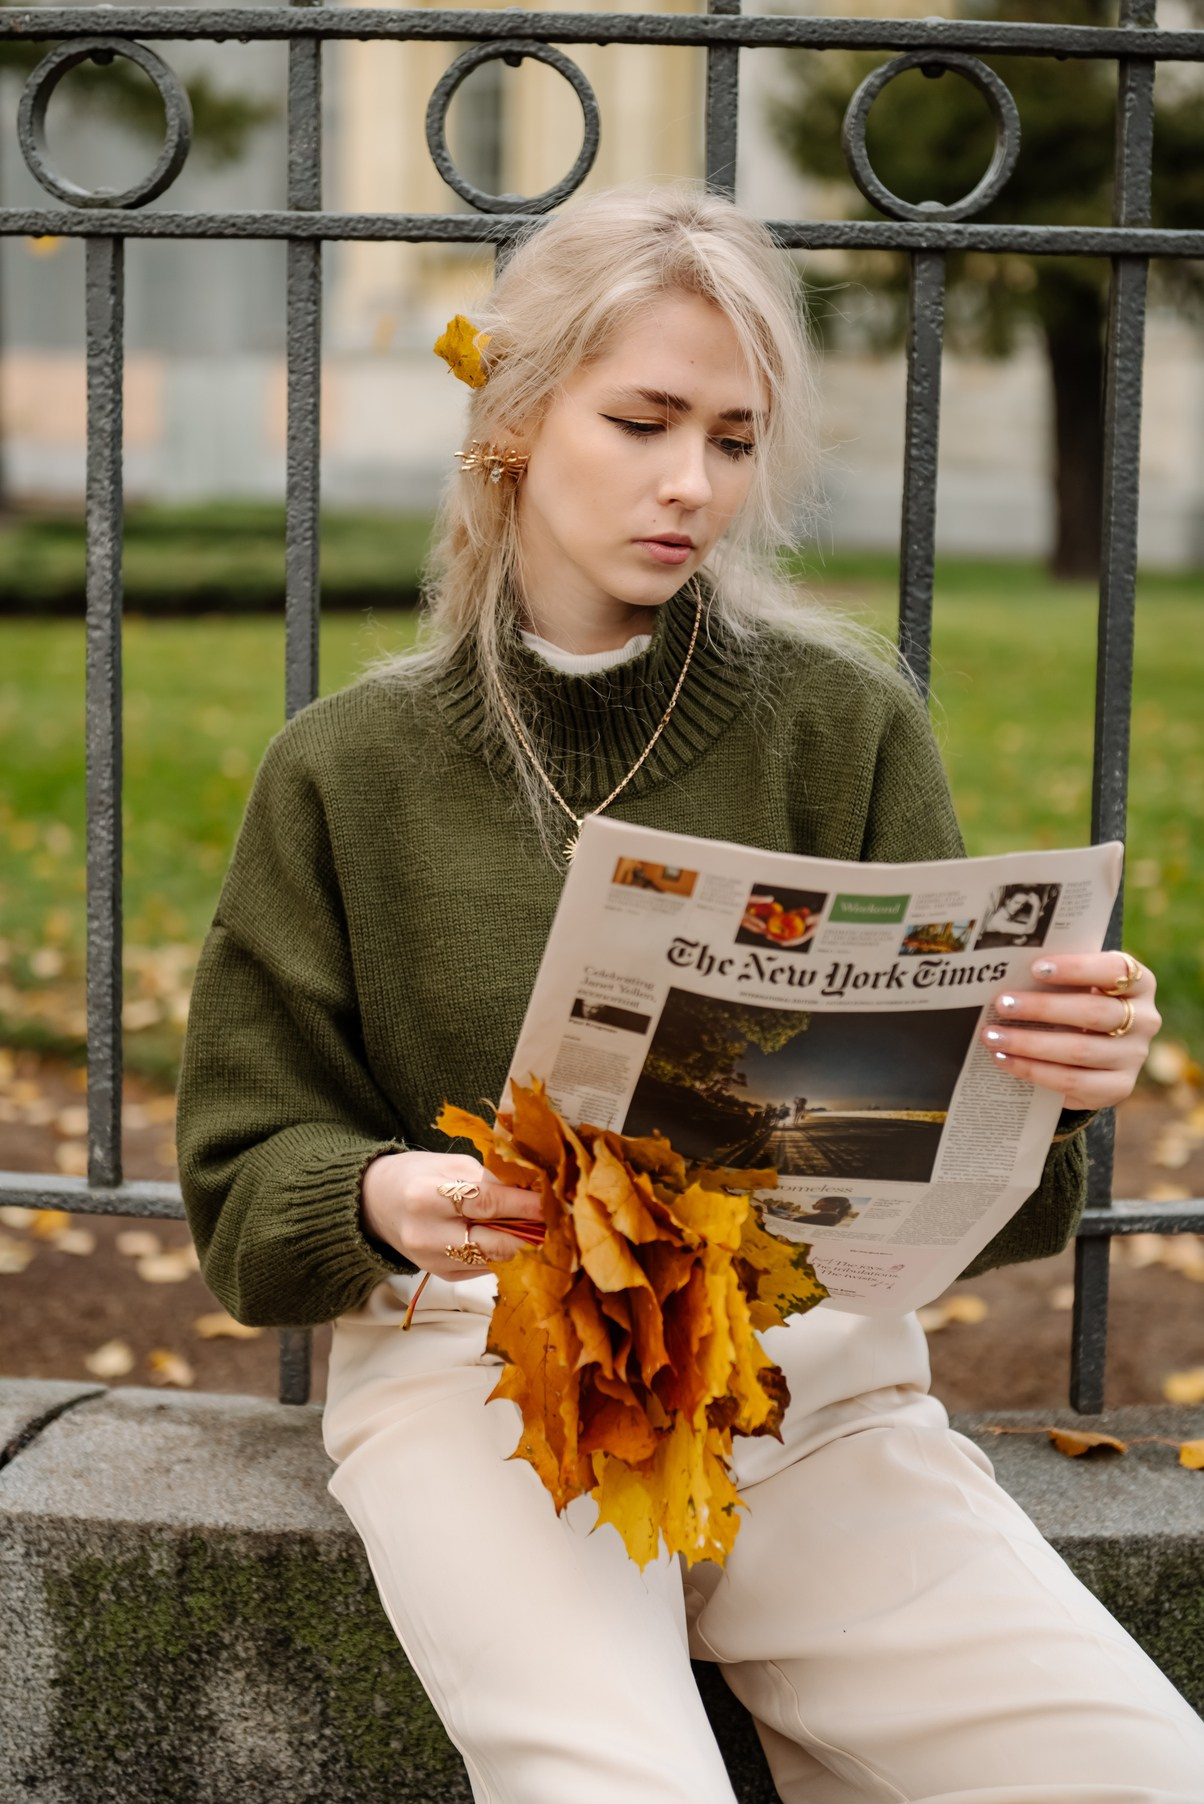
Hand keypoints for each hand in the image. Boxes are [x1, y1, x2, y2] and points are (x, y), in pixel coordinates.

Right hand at [360, 1150, 542, 1279]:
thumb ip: (489, 1178)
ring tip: (545, 1230)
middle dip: (531, 1232)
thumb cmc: (415, 1176)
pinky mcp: (441, 1276)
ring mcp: (432, 1261)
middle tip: (559, 1222)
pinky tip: (519, 1241)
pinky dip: (504, 1255)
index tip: (554, 1202)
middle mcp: (426, 1235)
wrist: (374, 1204)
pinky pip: (483, 1268)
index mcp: (425, 1197)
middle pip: (493, 1242)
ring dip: (522, 1247)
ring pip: (493, 1259)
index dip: (524, 1204)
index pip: (487, 1203)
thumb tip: (533, 1191)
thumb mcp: (450, 1164)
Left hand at [981, 951, 1159, 1112]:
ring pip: (1079, 1050)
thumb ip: (1058, 976)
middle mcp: (1145, 1019)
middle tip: (1002, 1004)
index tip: (1035, 968)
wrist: (1096, 1046)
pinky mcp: (1118, 1086)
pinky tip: (1004, 1060)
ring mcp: (1133, 1056)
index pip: (1114, 970)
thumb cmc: (1079, 999)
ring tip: (992, 1036)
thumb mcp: (1078, 983)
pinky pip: (1072, 1081)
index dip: (1076, 968)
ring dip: (1029, 1043)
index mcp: (1140, 982)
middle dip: (1042, 1008)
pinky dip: (1033, 1070)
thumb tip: (1007, 972)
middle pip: (1093, 1013)